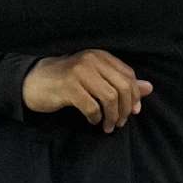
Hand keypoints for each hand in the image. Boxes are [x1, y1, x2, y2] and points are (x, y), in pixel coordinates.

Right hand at [22, 49, 153, 132]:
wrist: (33, 81)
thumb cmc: (66, 81)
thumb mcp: (94, 78)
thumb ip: (120, 81)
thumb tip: (148, 88)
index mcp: (100, 56)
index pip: (128, 75)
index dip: (134, 96)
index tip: (133, 112)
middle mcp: (91, 60)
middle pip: (122, 87)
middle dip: (125, 109)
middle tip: (120, 123)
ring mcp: (79, 72)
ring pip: (109, 98)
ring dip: (112, 116)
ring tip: (108, 126)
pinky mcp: (68, 87)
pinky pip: (92, 106)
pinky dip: (96, 117)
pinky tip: (93, 120)